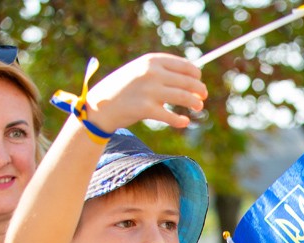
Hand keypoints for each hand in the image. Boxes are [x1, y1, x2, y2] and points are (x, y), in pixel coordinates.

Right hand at [84, 53, 206, 131]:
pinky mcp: (146, 109)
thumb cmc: (124, 88)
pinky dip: (180, 121)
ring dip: (195, 103)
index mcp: (151, 60)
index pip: (185, 66)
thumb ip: (161, 70)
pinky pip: (172, 117)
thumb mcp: (140, 70)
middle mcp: (151, 73)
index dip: (196, 75)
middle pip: (188, 82)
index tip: (198, 81)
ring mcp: (149, 91)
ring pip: (184, 97)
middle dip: (199, 90)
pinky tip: (184, 122)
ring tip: (198, 107)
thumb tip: (192, 76)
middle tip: (203, 97)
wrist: (100, 104)